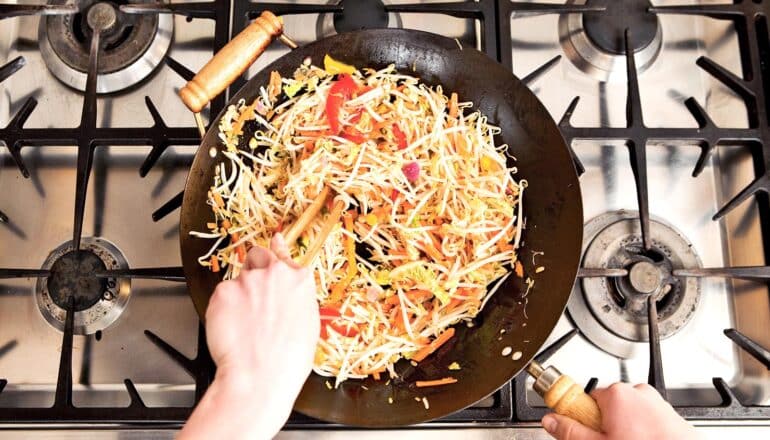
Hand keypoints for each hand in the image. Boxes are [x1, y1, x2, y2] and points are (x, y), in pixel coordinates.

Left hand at [179, 233, 318, 438]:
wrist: (260, 375)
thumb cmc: (288, 360)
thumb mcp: (309, 324)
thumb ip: (298, 297)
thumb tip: (291, 293)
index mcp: (299, 280)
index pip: (284, 253)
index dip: (276, 250)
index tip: (274, 242)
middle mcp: (274, 274)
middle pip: (258, 256)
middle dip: (254, 268)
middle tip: (252, 294)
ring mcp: (247, 280)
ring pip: (238, 279)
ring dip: (239, 294)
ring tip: (243, 324)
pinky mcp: (223, 292)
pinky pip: (221, 295)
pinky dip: (223, 308)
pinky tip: (231, 328)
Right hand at [541, 383, 697, 439]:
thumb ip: (571, 431)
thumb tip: (551, 420)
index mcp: (616, 394)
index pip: (585, 398)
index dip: (582, 418)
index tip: (582, 429)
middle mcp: (637, 392)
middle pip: (606, 406)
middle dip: (604, 425)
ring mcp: (656, 403)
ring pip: (629, 414)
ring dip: (625, 430)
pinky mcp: (670, 415)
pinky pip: (647, 420)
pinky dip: (643, 432)